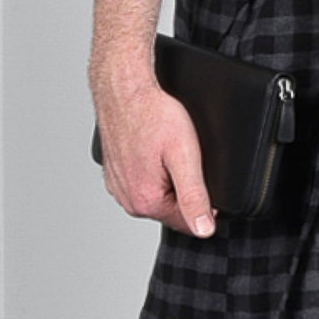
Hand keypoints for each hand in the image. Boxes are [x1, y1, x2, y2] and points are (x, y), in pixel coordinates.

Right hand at [92, 72, 215, 236]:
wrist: (124, 88)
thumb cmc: (152, 114)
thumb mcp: (184, 156)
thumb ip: (195, 196)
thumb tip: (204, 230)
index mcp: (146, 201)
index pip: (188, 223)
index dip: (204, 204)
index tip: (202, 175)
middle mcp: (127, 200)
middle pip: (171, 210)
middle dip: (184, 189)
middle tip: (183, 157)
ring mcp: (117, 187)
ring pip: (157, 195)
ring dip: (168, 179)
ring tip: (167, 150)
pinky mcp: (114, 174)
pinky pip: (142, 182)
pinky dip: (152, 170)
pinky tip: (153, 149)